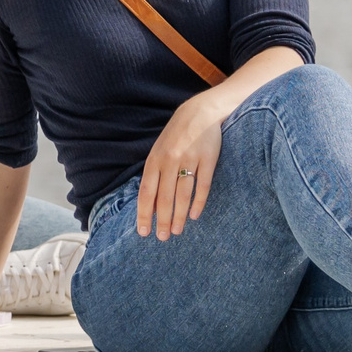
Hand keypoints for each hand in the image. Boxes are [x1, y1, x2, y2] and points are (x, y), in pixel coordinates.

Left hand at [137, 89, 231, 240]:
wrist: (200, 113)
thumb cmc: (176, 137)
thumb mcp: (160, 152)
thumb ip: (154, 175)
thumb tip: (150, 204)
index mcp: (154, 160)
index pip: (146, 192)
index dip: (144, 213)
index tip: (143, 231)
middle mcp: (169, 160)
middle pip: (164, 197)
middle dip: (162, 220)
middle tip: (162, 238)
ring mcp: (189, 159)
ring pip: (182, 194)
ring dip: (179, 215)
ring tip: (177, 231)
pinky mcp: (208, 158)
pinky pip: (202, 184)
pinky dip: (198, 202)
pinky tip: (194, 215)